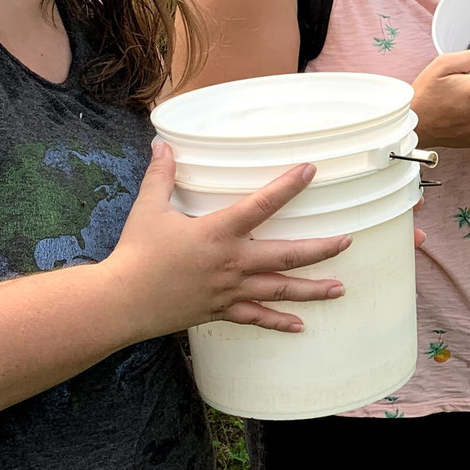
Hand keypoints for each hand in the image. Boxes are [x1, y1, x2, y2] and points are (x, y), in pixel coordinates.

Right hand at [111, 142, 351, 332]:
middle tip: (346, 241)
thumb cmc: (136, 253)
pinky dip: (278, 322)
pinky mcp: (221, 310)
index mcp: (217, 232)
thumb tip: (162, 143)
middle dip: (320, 249)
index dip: (287, 186)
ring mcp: (230, 290)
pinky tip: (300, 326)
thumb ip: (161, 176)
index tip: (310, 170)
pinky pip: (256, 318)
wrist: (123, 301)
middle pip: (287, 255)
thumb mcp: (148, 208)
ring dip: (312, 289)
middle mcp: (232, 262)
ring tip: (340, 288)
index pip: (261, 205)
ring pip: (280, 289)